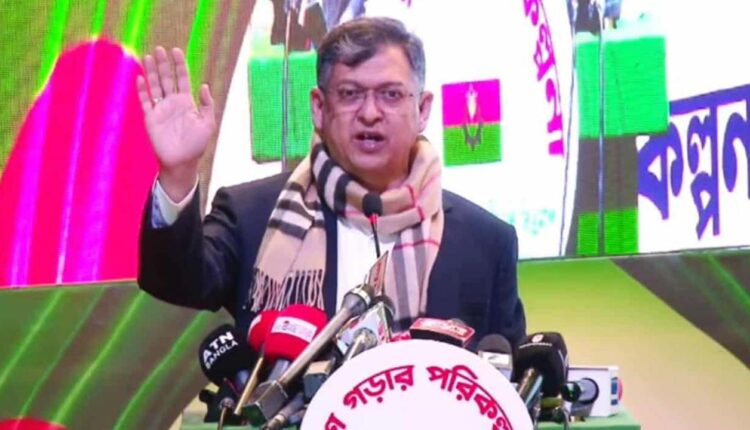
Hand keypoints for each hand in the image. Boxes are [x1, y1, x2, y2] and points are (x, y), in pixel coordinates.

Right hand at [136, 46, 215, 200]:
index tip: (176, 51)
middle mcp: (172, 103)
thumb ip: (207, 105)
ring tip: (148, 56)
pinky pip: (145, 101)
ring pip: (154, 86)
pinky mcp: (150, 118)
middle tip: (159, 49)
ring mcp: (160, 109)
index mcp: (186, 102)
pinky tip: (140, 78)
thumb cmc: (196, 145)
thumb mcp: (207, 124)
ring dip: (151, 72)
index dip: (179, 65)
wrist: (182, 162)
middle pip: (166, 78)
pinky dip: (142, 90)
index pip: (182, 78)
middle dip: (163, 64)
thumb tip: (204, 85)